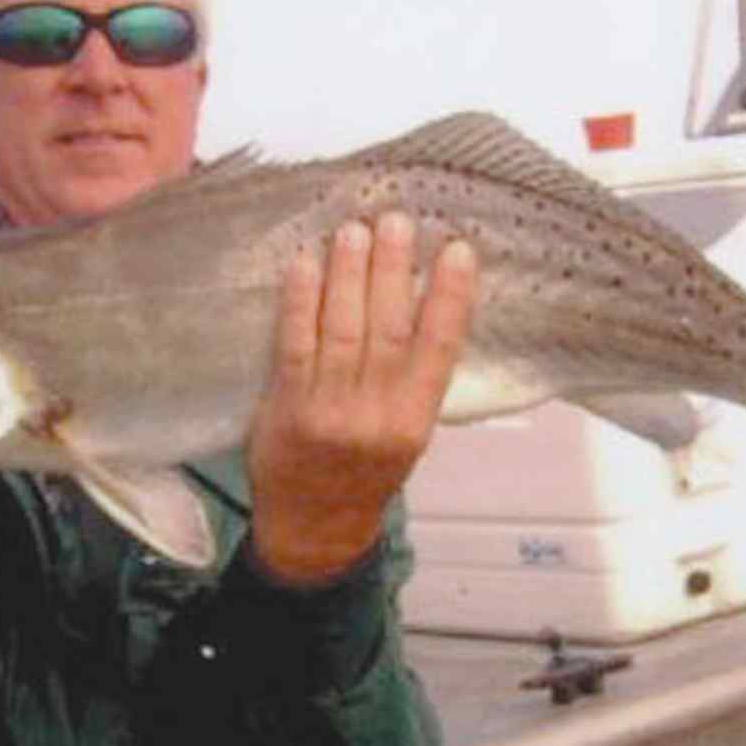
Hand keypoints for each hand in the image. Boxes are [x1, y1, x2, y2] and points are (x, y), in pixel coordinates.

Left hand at [247, 211, 476, 585]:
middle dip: (393, 269)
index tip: (458, 249)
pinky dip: (301, 301)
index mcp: (415, 421)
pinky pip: (295, 344)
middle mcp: (375, 415)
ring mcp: (328, 410)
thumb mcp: (408, 435)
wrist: (314, 526)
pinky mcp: (286, 407)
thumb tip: (425, 301)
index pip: (438, 347)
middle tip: (397, 219)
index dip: (450, 296)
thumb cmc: (364, 473)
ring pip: (344, 329)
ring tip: (355, 229)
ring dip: (349, 273)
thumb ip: (415, 379)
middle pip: (388, 329)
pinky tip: (306, 265)